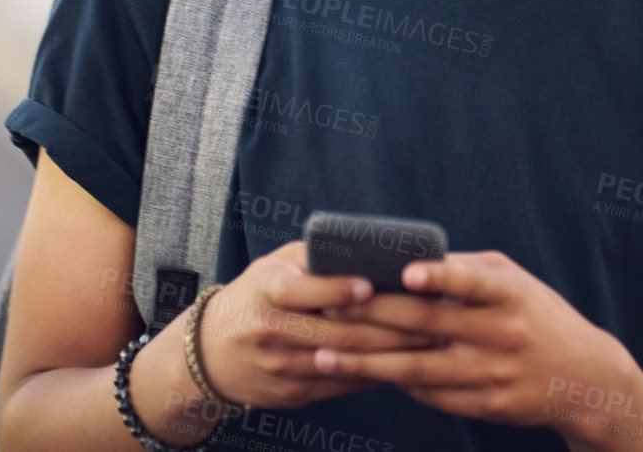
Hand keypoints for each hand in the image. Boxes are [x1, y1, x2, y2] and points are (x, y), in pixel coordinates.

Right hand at [195, 240, 440, 412]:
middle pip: (336, 332)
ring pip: (345, 363)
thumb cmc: (255, 296)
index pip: (302, 290)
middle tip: (432, 317)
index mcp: (266, 291)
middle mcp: (271, 330)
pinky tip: (406, 363)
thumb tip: (372, 250)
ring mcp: (281, 366)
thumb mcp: (273, 266)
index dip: (336, 289)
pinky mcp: (292, 393)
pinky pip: (341, 385)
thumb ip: (315, 257)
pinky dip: (375, 374)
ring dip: (392, 354)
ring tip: (432, 341)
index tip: (371, 285)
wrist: (210, 354)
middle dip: (389, 327)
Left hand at [309, 250, 640, 431]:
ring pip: (417, 369)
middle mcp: (502, 334)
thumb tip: (405, 258)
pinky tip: (363, 372)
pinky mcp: (486, 406)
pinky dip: (395, 382)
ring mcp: (493, 374)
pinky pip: (430, 395)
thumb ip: (466, 270)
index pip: (471, 282)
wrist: (584, 378)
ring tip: (325, 353)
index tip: (403, 273)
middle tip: (329, 306)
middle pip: (427, 324)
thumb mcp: (514, 282)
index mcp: (509, 295)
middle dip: (373, 315)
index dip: (438, 277)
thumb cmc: (537, 315)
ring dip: (366, 362)